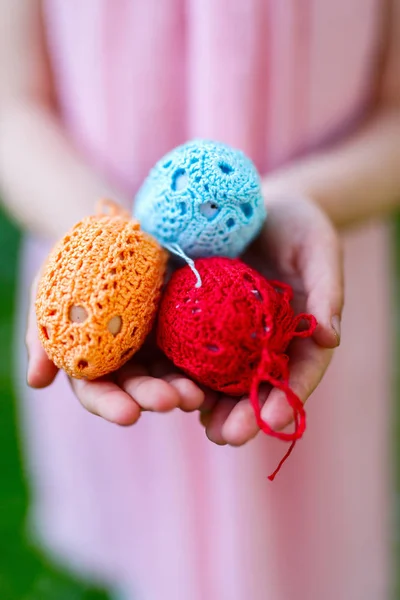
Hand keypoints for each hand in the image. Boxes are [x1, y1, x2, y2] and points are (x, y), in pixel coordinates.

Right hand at [26, 276, 206, 423]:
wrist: (104, 232)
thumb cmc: (70, 269)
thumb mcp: (49, 297)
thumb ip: (42, 338)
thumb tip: (36, 382)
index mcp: (92, 360)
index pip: (98, 391)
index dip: (111, 404)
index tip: (128, 415)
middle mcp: (125, 360)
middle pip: (138, 387)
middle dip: (153, 397)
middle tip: (170, 402)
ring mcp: (154, 345)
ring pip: (168, 372)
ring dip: (182, 387)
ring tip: (196, 395)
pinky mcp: (179, 326)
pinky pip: (192, 346)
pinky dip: (202, 362)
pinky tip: (214, 372)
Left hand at [199, 193, 343, 445]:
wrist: (256, 207)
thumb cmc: (297, 226)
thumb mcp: (318, 248)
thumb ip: (326, 289)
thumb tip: (330, 336)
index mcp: (296, 333)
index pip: (297, 373)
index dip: (288, 398)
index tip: (276, 418)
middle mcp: (260, 342)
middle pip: (252, 386)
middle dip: (241, 415)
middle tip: (228, 436)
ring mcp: (225, 333)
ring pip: (216, 377)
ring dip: (204, 402)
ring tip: (193, 420)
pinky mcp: (192, 317)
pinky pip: (183, 347)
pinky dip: (174, 369)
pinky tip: (164, 386)